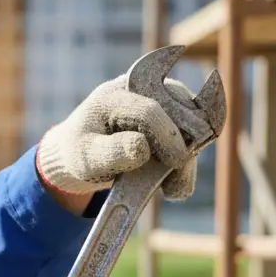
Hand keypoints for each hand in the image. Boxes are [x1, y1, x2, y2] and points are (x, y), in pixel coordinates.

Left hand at [37, 74, 199, 200]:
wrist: (84, 152)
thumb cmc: (82, 152)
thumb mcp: (85, 158)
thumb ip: (110, 152)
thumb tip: (143, 148)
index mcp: (113, 96)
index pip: (148, 110)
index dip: (166, 135)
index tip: (176, 162)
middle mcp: (140, 89)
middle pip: (178, 107)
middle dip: (184, 145)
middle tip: (176, 182)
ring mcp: (158, 98)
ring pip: (192, 118)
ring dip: (190, 154)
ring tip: (174, 187)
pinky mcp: (172, 114)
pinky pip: (194, 130)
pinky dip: (189, 158)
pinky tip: (176, 184)